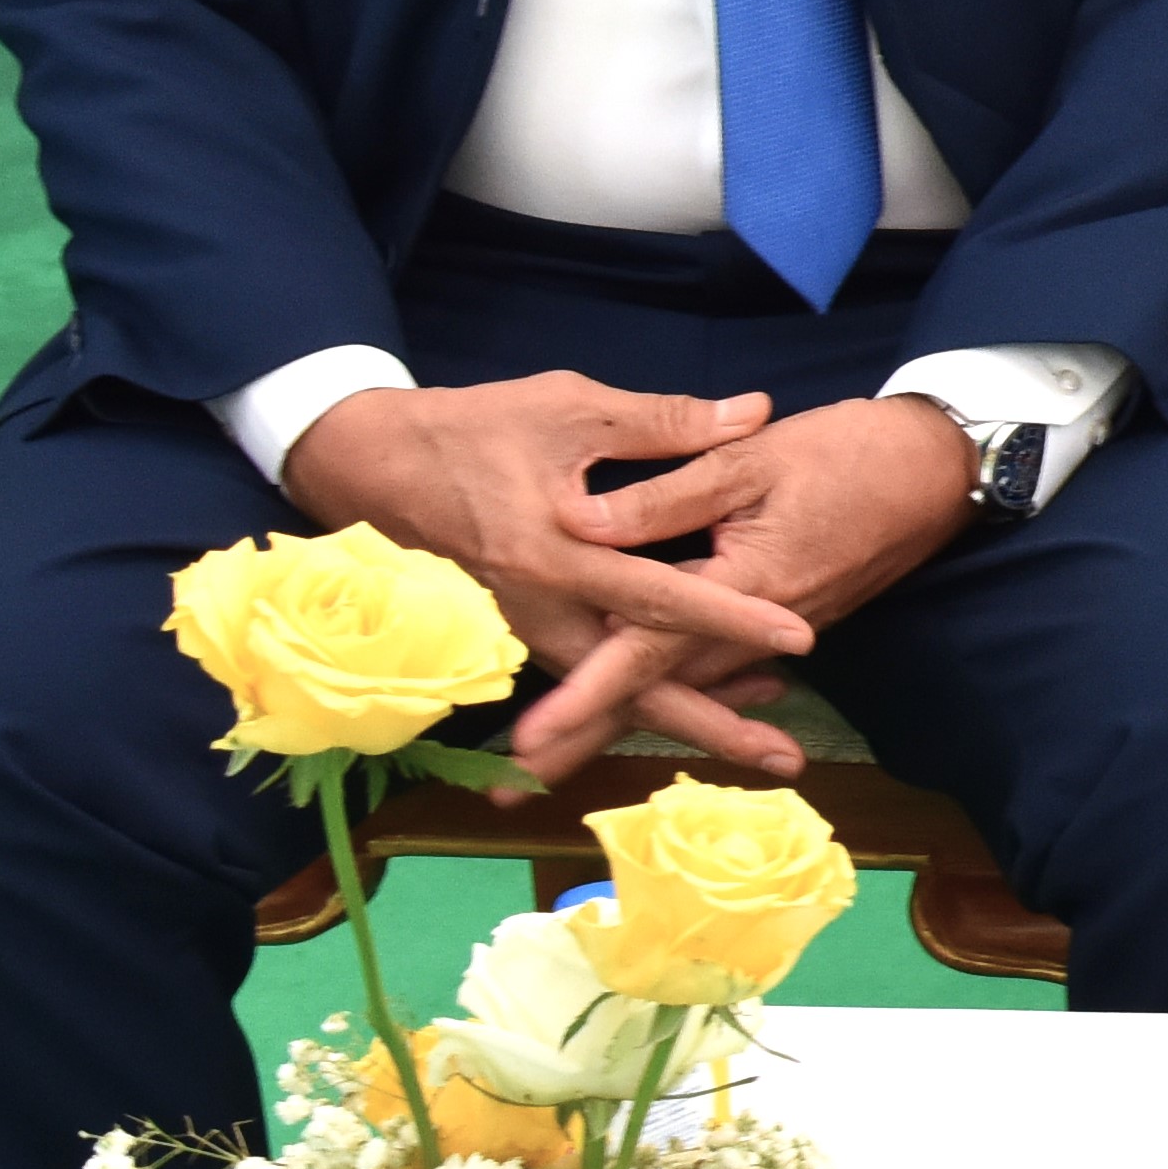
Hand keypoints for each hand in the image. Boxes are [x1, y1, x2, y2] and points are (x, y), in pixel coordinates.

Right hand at [275, 372, 824, 774]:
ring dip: (683, 715)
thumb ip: (665, 421)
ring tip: (760, 742)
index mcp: (558, 551)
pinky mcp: (517, 636)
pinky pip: (587, 677)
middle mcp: (541, 609)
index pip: (659, 595)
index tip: (799, 635)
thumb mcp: (569, 407)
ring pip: (611, 693)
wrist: (369, 463)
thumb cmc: (473, 428)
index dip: (730, 616)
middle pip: (635, 683)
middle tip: (786, 761)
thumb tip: (755, 411)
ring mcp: (524, 632)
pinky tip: (697, 694)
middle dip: (711, 722)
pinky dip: (640, 694)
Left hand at [511, 398, 980, 759]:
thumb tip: (579, 519)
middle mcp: (756, 627)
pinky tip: (642, 703)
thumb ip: (666, 493)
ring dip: (622, 718)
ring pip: (685, 684)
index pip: (648, 651)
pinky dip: (675, 688)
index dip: (587, 696)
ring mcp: (772, 629)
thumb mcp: (754, 460)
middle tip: (516, 779)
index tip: (532, 739)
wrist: (939, 468)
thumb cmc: (850, 453)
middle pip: (657, 691)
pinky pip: (716, 664)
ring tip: (555, 753)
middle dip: (587, 734)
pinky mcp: (782, 618)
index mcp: (743, 587)